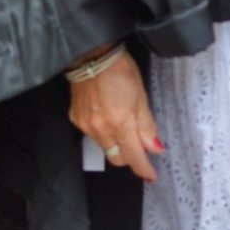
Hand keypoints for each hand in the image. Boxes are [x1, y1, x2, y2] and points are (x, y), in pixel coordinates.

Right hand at [67, 50, 163, 182]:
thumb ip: (147, 126)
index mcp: (120, 122)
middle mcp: (101, 128)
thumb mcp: (141, 96)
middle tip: (138, 145)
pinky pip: (92, 135)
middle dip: (130, 155)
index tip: (150, 175)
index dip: (144, 169)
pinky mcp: (76, 119)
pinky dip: (102, 131)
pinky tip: (105, 115)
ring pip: (105, 147)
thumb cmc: (120, 70)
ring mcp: (86, 125)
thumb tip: (154, 148)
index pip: (134, 156)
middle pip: (117, 157)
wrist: (91, 55)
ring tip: (121, 121)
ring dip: (116, 143)